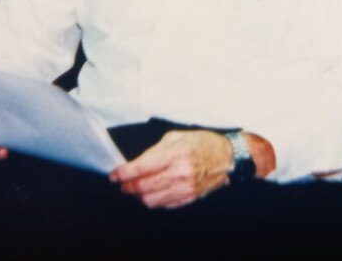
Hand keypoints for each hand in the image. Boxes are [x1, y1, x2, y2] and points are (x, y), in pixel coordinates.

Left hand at [109, 129, 232, 208]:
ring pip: (151, 199)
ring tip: (136, 187)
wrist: (226, 157)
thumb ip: (155, 150)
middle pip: (144, 187)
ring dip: (139, 195)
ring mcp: (185, 188)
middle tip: (122, 181)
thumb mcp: (176, 137)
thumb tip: (137, 162)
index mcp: (175, 153)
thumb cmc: (201, 143)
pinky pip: (164, 204)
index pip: (142, 167)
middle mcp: (179, 172)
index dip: (124, 173)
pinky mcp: (189, 198)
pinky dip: (153, 199)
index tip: (114, 174)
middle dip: (128, 185)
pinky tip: (152, 191)